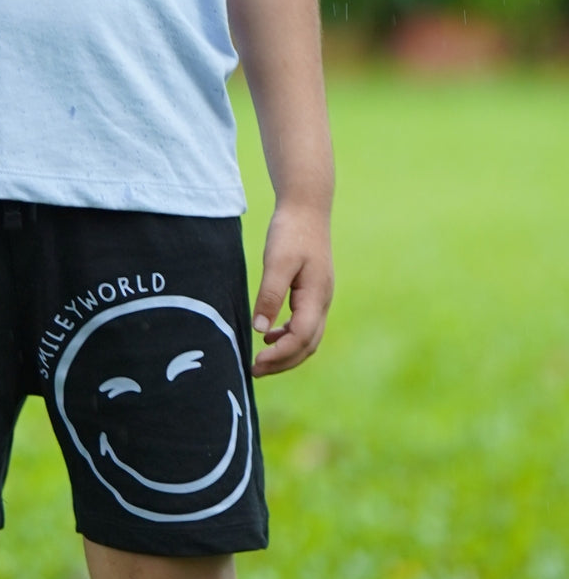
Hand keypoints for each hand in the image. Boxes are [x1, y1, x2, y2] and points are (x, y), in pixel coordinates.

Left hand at [251, 203, 333, 375]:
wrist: (307, 207)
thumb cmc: (291, 231)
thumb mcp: (277, 261)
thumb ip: (270, 295)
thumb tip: (261, 330)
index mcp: (316, 296)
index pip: (301, 338)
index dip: (279, 355)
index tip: (255, 363)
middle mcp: (323, 301)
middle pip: (308, 345)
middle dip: (283, 362)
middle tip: (255, 371)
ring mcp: (320, 297)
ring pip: (308, 338)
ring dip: (286, 352)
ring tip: (260, 360)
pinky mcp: (313, 292)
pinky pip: (305, 324)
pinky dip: (289, 336)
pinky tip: (269, 335)